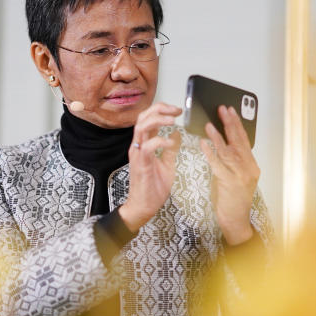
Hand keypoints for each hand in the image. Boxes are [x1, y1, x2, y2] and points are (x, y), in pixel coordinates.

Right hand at [118, 103, 182, 231]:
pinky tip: (170, 143)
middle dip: (160, 109)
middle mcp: (138, 146)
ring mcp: (137, 154)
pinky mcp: (140, 163)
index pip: (148, 118)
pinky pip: (147, 146)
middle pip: (143, 117)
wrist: (143, 206)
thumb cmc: (153, 188)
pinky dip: (160, 141)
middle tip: (176, 110)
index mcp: (144, 144)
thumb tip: (177, 134)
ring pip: (142, 127)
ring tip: (172, 120)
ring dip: (158, 120)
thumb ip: (170, 150)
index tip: (178, 110)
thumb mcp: (167, 165)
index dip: (162, 110)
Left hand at [201, 105, 259, 244]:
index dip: (237, 124)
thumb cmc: (233, 201)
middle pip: (239, 141)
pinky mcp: (230, 183)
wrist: (236, 222)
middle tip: (222, 109)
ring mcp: (241, 176)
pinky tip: (204, 144)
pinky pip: (219, 165)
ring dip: (218, 136)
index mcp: (251, 166)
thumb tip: (219, 143)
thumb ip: (230, 161)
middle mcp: (249, 169)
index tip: (230, 110)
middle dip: (230, 123)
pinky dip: (211, 153)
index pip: (244, 140)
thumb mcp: (234, 177)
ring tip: (209, 124)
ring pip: (229, 151)